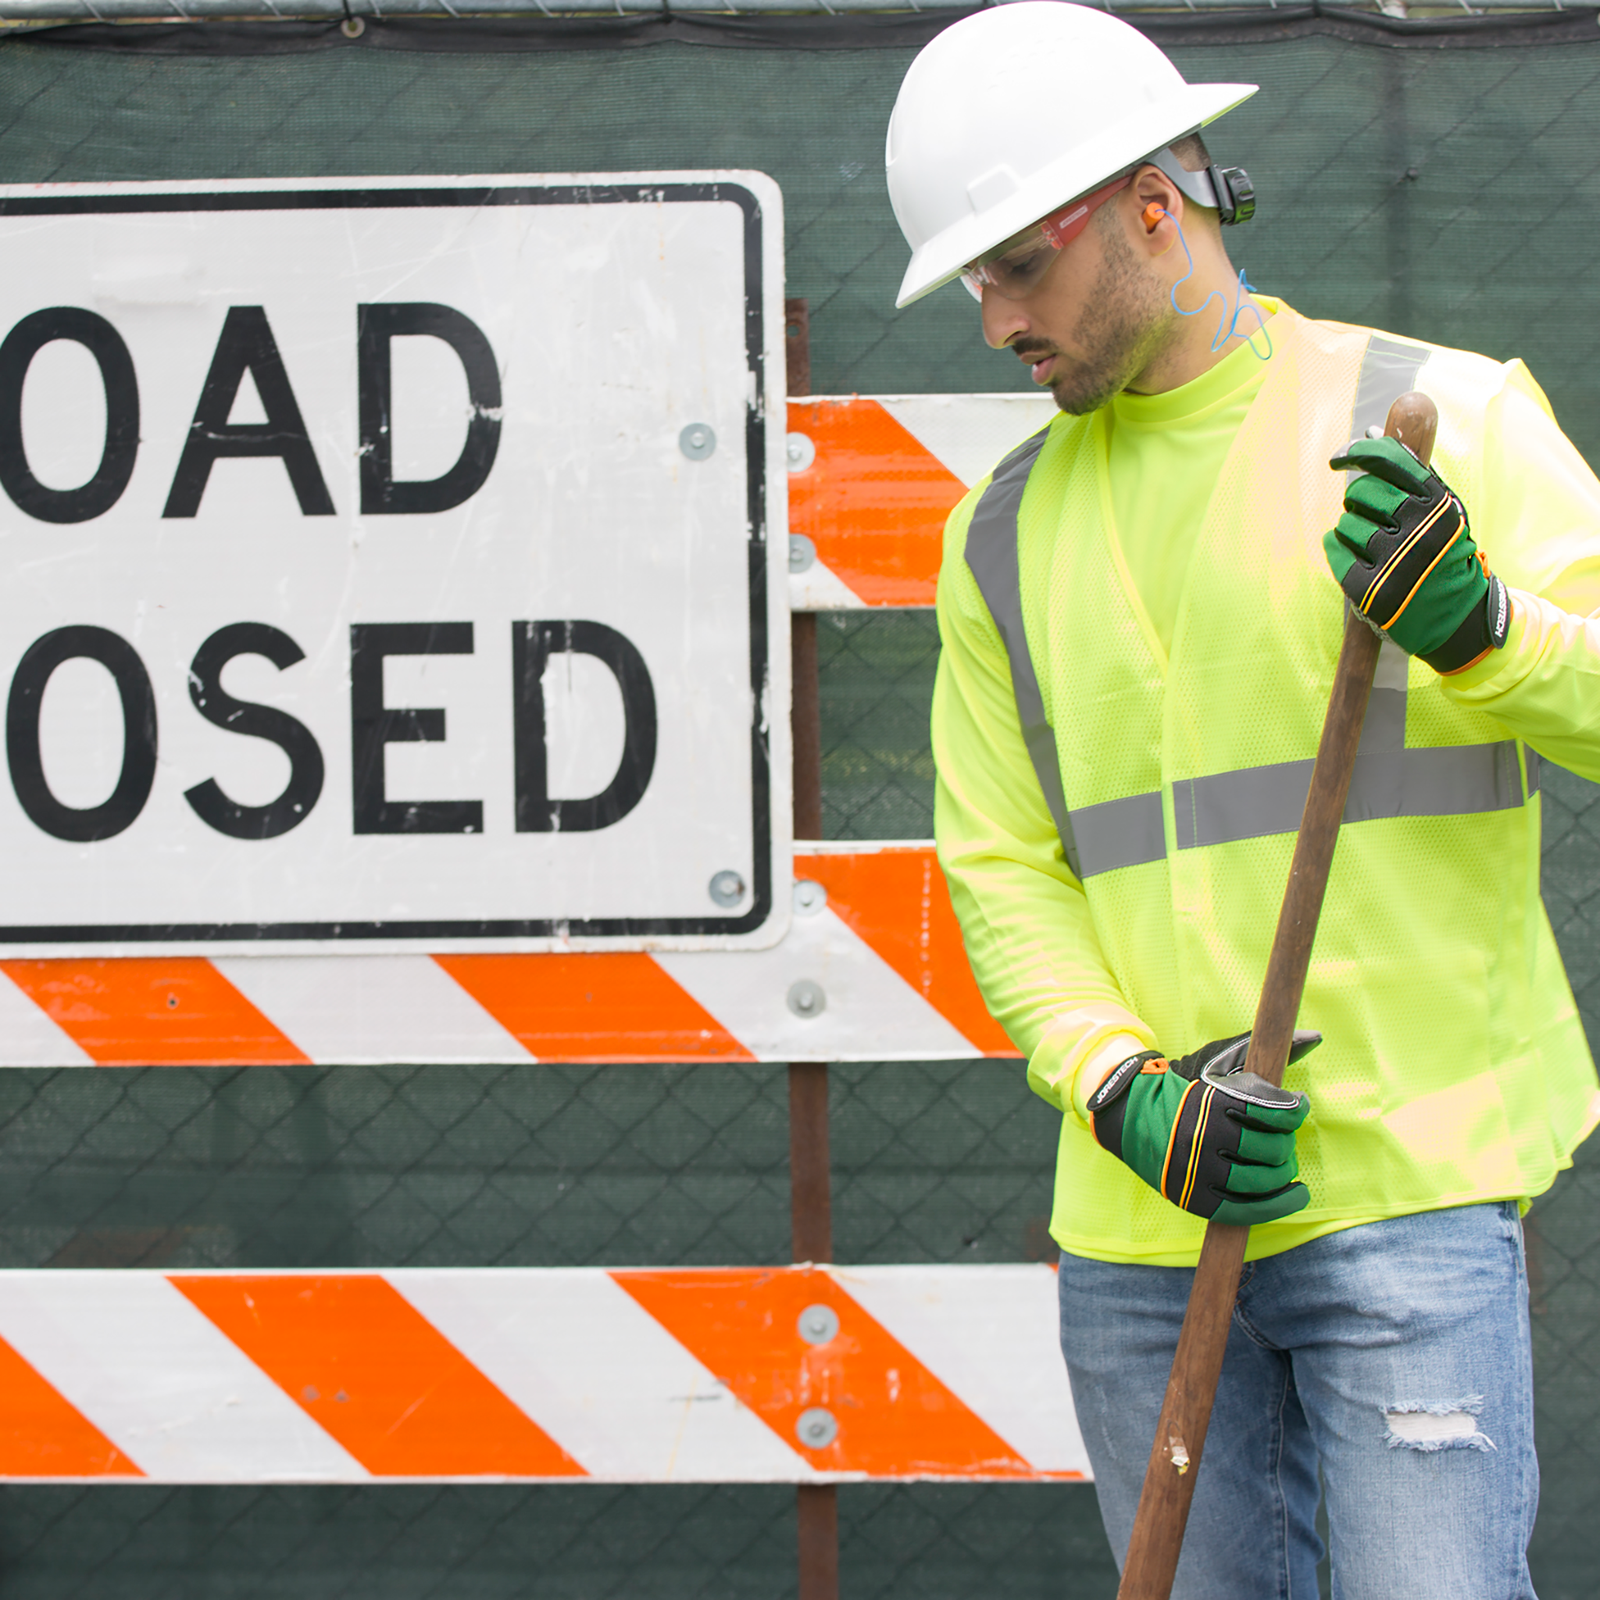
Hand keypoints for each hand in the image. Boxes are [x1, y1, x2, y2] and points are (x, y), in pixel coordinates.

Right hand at [1086, 1032, 1318, 1225]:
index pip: (1274, 1112)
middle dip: (1286, 1143)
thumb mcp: (1218, 1061)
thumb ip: (1261, 1049)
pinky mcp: (1197, 1199)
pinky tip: (1295, 1193)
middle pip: (1272, 1149)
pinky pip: (1248, 1210)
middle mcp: (1205, 1138)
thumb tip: (1316, 1037)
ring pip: (1264, 1180)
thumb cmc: (1184, 1086)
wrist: (1131, 1117)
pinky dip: (1279, 1204)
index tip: (1299, 1105)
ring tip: (1284, 1163)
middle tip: (1284, 1137)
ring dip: (1284, 1172)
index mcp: (1212, 1102)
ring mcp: (1200, 1172)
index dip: (1295, 1110)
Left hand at [1324, 437, 1508, 673]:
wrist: (1457, 615)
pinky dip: (1338, 548)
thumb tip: (1372, 431)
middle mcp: (1417, 529)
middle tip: (1370, 514)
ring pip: (1346, 523)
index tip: (1339, 458)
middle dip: (1359, 499)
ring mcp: (1393, 561)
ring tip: (1372, 542)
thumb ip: (1410, 473)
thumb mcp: (1442, 510)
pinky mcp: (1371, 590)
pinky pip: (1336, 552)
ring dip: (1351, 529)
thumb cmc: (1445, 555)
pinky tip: (1352, 553)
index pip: (1387, 460)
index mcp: (1437, 504)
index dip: (1358, 453)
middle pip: (1361, 491)